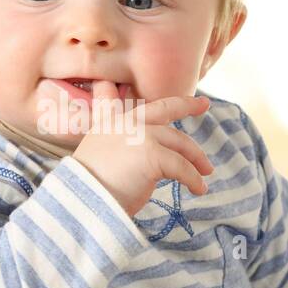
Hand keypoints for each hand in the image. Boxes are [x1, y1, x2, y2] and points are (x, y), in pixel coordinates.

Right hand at [69, 80, 213, 216]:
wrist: (83, 203)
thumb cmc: (89, 189)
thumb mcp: (95, 157)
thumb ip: (115, 146)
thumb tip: (141, 156)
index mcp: (108, 123)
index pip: (123, 102)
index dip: (134, 93)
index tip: (141, 85)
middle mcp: (125, 123)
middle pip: (165, 109)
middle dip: (186, 105)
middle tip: (203, 105)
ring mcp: (141, 136)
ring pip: (179, 144)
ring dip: (196, 159)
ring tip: (205, 173)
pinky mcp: (154, 156)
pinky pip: (183, 168)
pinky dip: (193, 180)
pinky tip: (198, 189)